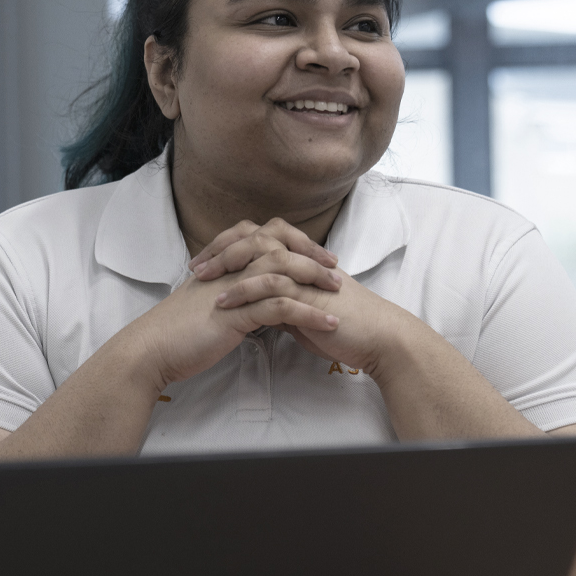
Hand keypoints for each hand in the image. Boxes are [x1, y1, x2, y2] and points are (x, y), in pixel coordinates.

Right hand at [119, 260, 338, 390]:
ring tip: (339, 295)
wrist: (151, 349)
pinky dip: (309, 313)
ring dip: (315, 281)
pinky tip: (328, 323)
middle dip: (311, 256)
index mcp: (223, 263)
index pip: (264, 238)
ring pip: (283, 271)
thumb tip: (252, 297)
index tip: (317, 257)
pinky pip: (280, 307)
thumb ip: (230, 293)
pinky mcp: (236, 313)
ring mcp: (232, 288)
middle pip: (279, 247)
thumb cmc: (177, 331)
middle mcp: (229, 268)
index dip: (293, 243)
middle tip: (336, 270)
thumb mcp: (207, 304)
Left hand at [194, 219, 419, 373]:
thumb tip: (257, 308)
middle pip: (255, 237)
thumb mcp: (304, 312)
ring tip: (202, 281)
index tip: (203, 262)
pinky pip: (271, 284)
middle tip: (196, 266)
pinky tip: (224, 303)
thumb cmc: (346, 328)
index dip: (229, 246)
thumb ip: (282, 303)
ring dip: (227, 266)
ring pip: (261, 255)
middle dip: (222, 249)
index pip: (258, 239)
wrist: (379, 339)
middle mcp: (302, 260)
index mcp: (300, 260)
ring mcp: (306, 273)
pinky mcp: (309, 293)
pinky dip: (244, 290)